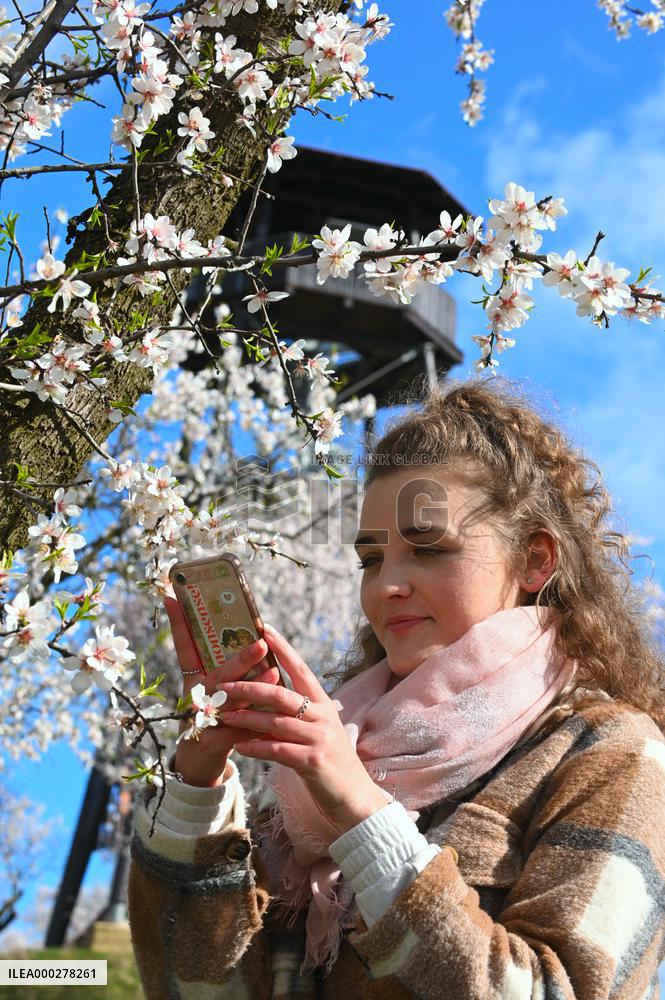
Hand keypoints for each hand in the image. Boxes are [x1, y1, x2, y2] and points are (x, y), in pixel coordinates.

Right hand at [164, 596, 280, 786]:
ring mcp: (203, 719)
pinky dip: (256, 722)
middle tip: (260, 643)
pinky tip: (272, 714)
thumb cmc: (211, 715)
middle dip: (240, 659)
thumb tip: (246, 634)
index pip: (184, 647)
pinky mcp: (214, 741)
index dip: (179, 624)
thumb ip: (227, 665)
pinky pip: (239, 729)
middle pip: (218, 674)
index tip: (174, 598)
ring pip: (230, 701)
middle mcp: (197, 695)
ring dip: (252, 688)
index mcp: (195, 679)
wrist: (199, 759)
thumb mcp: (211, 687)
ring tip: (273, 675)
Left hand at [216, 623, 389, 834]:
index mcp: (323, 703)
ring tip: (223, 716)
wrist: (353, 797)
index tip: (264, 628)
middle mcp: (323, 716)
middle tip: (224, 685)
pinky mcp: (312, 762)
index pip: (301, 668)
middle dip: (249, 687)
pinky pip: (276, 750)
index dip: (283, 648)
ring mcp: (319, 738)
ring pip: (275, 721)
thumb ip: (296, 714)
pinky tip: (240, 747)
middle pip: (281, 693)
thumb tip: (265, 696)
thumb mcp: (317, 730)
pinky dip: (255, 747)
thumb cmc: (330, 761)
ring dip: (246, 718)